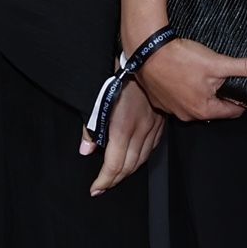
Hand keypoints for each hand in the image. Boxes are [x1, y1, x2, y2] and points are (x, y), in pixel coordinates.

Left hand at [87, 79, 163, 193]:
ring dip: (128, 172)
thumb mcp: (96, 101)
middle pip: (129, 167)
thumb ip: (90, 129)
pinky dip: (141, 159)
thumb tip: (86, 149)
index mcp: (123, 128)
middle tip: (103, 186)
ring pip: (142, 160)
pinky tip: (134, 160)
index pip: (114, 166)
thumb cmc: (118, 76)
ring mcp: (153, 127)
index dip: (104, 181)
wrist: (143, 59)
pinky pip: (152, 148)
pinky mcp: (160, 123)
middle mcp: (140, 131)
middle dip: (114, 180)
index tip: (96, 188)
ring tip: (115, 177)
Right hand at [137, 36, 246, 123]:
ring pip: (195, 104)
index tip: (243, 89)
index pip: (233, 112)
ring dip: (201, 93)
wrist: (147, 51)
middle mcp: (188, 115)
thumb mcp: (218, 63)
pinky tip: (183, 75)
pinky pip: (177, 99)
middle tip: (221, 77)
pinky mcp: (159, 101)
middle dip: (220, 95)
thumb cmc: (180, 59)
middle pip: (214, 109)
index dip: (241, 100)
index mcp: (205, 110)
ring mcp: (172, 110)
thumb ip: (246, 68)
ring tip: (201, 74)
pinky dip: (183, 90)